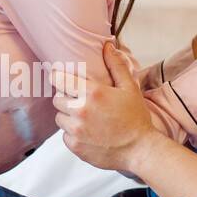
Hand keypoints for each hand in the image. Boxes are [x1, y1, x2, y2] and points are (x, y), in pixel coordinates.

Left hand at [50, 41, 156, 172]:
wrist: (139, 150)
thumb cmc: (135, 117)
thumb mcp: (129, 88)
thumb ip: (116, 65)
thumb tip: (107, 46)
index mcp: (92, 93)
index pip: (59, 80)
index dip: (58, 78)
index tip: (60, 78)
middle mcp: (80, 111)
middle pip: (57, 99)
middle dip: (66, 98)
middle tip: (81, 102)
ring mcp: (76, 130)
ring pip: (59, 118)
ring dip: (68, 117)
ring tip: (86, 118)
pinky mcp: (75, 146)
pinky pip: (64, 136)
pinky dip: (72, 134)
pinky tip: (88, 133)